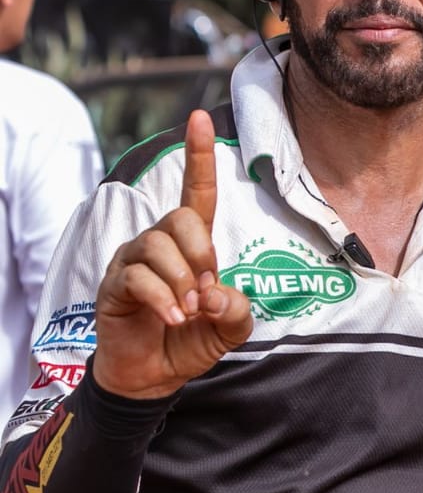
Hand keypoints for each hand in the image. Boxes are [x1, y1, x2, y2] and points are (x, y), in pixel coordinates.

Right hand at [94, 110, 252, 398]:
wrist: (155, 376)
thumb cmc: (192, 340)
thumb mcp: (231, 326)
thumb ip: (237, 308)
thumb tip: (214, 291)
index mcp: (192, 242)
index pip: (197, 190)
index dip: (199, 155)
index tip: (200, 116)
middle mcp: (160, 242)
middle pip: (181, 217)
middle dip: (201, 253)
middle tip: (206, 292)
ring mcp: (133, 260)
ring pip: (158, 246)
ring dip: (182, 281)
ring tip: (188, 312)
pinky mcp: (113, 283)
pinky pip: (138, 277)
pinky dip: (162, 299)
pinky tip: (171, 319)